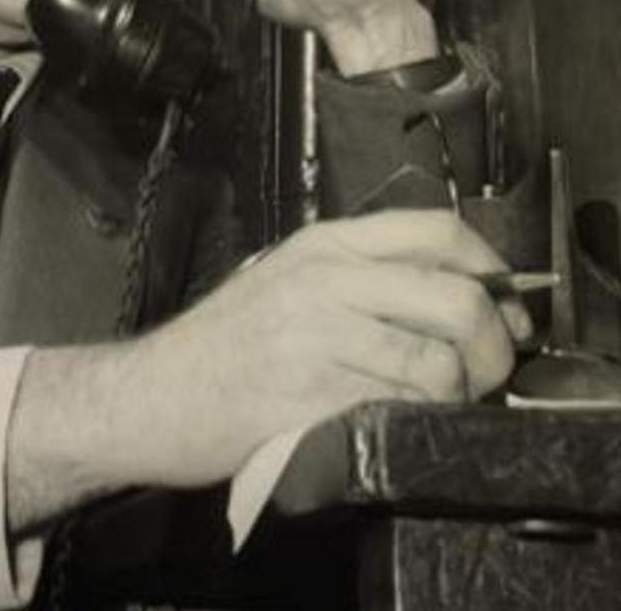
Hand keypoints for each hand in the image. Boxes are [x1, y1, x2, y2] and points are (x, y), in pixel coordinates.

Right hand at [122, 210, 528, 485]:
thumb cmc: (218, 349)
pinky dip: (414, 423)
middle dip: (492, 348)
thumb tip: (456, 293)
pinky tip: (395, 424)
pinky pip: (397, 408)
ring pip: (437, 363)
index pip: (437, 230)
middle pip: (456, 299)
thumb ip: (355, 277)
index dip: (492, 268)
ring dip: (456, 397)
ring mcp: (314, 339)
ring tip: (437, 407)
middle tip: (485, 375)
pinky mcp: (309, 396)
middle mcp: (321, 282)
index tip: (506, 307)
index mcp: (320, 246)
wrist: (147, 396)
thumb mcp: (282, 283)